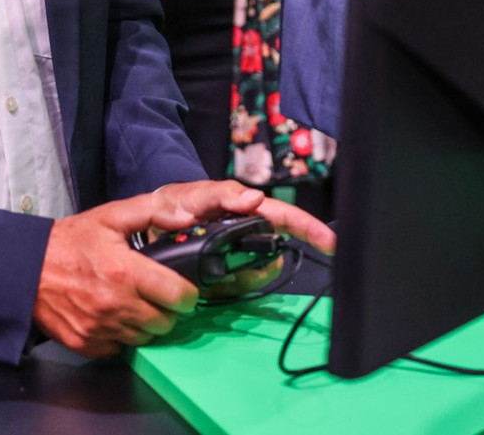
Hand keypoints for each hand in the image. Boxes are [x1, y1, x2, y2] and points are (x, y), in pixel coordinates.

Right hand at [32, 192, 201, 357]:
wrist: (27, 268)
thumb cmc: (72, 240)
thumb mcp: (113, 214)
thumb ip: (154, 211)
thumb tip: (185, 219)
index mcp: (125, 272)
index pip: (176, 295)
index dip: (188, 293)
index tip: (186, 289)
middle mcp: (114, 305)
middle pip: (164, 323)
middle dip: (168, 310)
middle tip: (160, 295)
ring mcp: (98, 328)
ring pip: (143, 338)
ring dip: (146, 324)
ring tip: (137, 303)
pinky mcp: (84, 343)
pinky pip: (118, 348)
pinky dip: (122, 336)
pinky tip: (116, 315)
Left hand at [154, 178, 336, 297]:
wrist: (151, 224)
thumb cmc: (179, 201)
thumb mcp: (196, 194)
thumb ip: (223, 194)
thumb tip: (255, 199)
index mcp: (249, 211)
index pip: (287, 218)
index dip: (311, 229)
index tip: (332, 244)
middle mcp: (248, 234)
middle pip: (274, 253)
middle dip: (263, 265)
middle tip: (238, 270)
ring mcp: (237, 257)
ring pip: (255, 275)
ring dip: (241, 279)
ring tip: (214, 272)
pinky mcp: (223, 276)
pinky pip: (235, 289)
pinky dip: (226, 288)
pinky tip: (209, 281)